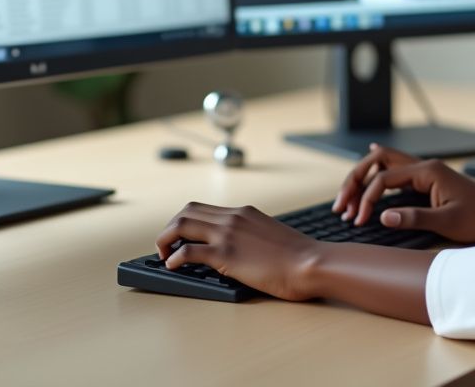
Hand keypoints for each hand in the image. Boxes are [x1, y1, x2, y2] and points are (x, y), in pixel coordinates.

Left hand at [155, 202, 323, 300]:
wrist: (310, 263)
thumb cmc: (299, 256)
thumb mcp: (272, 235)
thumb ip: (253, 235)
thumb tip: (242, 247)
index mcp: (244, 212)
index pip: (204, 208)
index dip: (186, 221)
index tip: (181, 236)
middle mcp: (233, 217)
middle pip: (187, 211)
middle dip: (170, 227)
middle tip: (166, 245)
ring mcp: (228, 234)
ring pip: (182, 224)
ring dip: (165, 239)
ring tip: (164, 255)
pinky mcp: (225, 254)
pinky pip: (187, 250)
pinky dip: (174, 257)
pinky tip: (172, 266)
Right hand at [331, 144, 474, 242]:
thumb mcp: (448, 222)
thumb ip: (415, 218)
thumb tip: (382, 216)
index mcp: (428, 171)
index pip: (384, 178)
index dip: (366, 198)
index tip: (359, 221)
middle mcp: (425, 167)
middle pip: (379, 163)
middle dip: (355, 182)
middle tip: (340, 205)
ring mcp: (427, 173)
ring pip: (386, 167)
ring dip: (364, 181)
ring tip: (347, 201)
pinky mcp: (429, 183)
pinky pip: (396, 174)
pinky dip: (377, 179)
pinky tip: (368, 177)